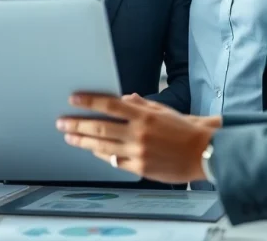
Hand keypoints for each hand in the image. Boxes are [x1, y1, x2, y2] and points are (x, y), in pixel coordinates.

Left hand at [57, 93, 217, 183]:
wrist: (204, 153)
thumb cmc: (186, 130)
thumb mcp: (164, 110)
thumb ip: (142, 105)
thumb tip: (124, 99)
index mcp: (144, 116)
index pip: (110, 105)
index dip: (89, 101)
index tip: (73, 99)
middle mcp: (138, 133)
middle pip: (100, 127)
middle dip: (78, 124)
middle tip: (62, 122)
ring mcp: (138, 152)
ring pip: (103, 146)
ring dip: (83, 141)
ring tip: (70, 137)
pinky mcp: (140, 168)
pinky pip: (115, 162)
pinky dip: (102, 155)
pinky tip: (92, 150)